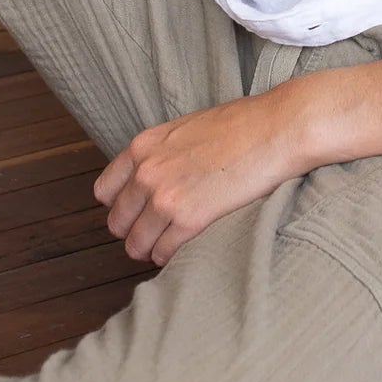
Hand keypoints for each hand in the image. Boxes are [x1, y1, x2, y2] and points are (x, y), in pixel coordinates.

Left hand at [93, 88, 309, 267]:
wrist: (276, 129)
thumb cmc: (241, 124)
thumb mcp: (186, 128)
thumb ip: (162, 152)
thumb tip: (156, 174)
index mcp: (143, 146)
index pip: (105, 191)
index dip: (122, 205)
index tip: (137, 210)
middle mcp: (146, 172)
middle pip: (116, 222)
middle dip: (133, 230)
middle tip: (153, 232)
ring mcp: (165, 197)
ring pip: (135, 244)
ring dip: (149, 248)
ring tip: (166, 246)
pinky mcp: (189, 219)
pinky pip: (162, 253)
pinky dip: (169, 257)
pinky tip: (182, 250)